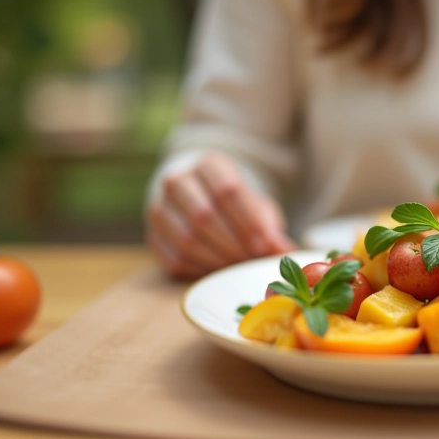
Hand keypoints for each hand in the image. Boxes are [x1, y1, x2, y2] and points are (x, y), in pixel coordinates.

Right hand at [147, 153, 296, 278]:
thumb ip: (269, 228)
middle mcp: (178, 181)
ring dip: (217, 260)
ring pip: (186, 239)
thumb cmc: (237, 205)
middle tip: (253, 261)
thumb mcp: (257, 207)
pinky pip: (175, 259)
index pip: (227, 190)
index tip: (265, 245)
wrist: (202, 199)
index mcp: (209, 165)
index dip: (248, 222)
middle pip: (204, 215)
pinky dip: (200, 271)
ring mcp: (160, 208)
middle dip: (233, 244)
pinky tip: (219, 274)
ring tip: (239, 268)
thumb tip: (285, 252)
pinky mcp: (153, 237)